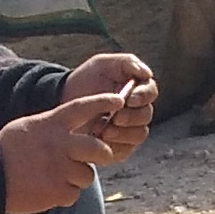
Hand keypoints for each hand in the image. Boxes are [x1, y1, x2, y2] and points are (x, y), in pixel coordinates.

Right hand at [0, 100, 114, 213]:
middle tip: (99, 157)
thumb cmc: (7, 149)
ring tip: (54, 176)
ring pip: (87, 175)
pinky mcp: (59, 191)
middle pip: (99, 148)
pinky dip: (64, 195)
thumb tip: (74, 130)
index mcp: (52, 123)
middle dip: (103, 154)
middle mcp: (61, 144)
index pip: (84, 107)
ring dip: (77, 177)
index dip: (104, 102)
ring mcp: (61, 169)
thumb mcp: (29, 127)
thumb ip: (54, 126)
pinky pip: (74, 194)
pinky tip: (46, 189)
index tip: (120, 100)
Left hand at [61, 51, 157, 165]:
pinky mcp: (119, 147)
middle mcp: (137, 110)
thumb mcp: (102, 64)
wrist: (64, 100)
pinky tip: (101, 141)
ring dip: (124, 133)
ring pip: (139, 135)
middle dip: (133, 117)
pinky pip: (126, 150)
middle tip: (116, 117)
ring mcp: (129, 130)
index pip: (150, 92)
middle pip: (146, 115)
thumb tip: (147, 73)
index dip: (143, 96)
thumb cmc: (86, 80)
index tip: (129, 99)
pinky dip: (115, 146)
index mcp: (137, 89)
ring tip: (104, 131)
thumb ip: (126, 63)